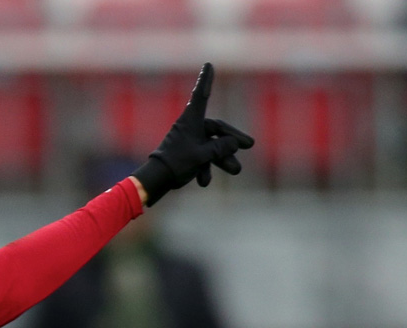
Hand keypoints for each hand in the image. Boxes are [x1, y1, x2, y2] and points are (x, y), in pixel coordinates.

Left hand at [130, 62, 254, 205]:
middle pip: (217, 130)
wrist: (156, 181)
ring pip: (212, 148)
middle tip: (250, 145)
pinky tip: (203, 183)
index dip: (205, 81)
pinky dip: (205, 171)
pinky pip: (202, 160)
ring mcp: (190, 142)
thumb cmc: (176, 163)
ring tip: (236, 170)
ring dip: (223, 160)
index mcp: (190, 121)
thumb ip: (219, 149)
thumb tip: (234, 143)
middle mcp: (191, 128)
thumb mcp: (202, 155)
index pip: (201, 97)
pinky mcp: (188, 156)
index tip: (208, 64)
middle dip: (232, 140)